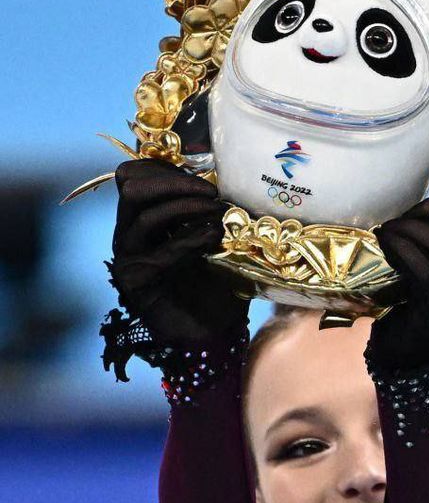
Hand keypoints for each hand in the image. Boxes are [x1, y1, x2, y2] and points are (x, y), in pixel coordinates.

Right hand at [108, 159, 248, 349]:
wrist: (216, 334)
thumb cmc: (219, 286)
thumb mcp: (219, 238)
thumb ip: (211, 209)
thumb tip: (225, 179)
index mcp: (145, 219)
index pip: (136, 176)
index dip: (166, 168)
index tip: (206, 176)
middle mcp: (131, 235)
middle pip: (132, 187)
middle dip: (175, 182)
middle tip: (212, 193)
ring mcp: (128, 257)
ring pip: (145, 215)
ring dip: (186, 207)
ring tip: (218, 213)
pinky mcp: (133, 281)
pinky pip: (159, 252)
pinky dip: (190, 240)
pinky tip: (214, 238)